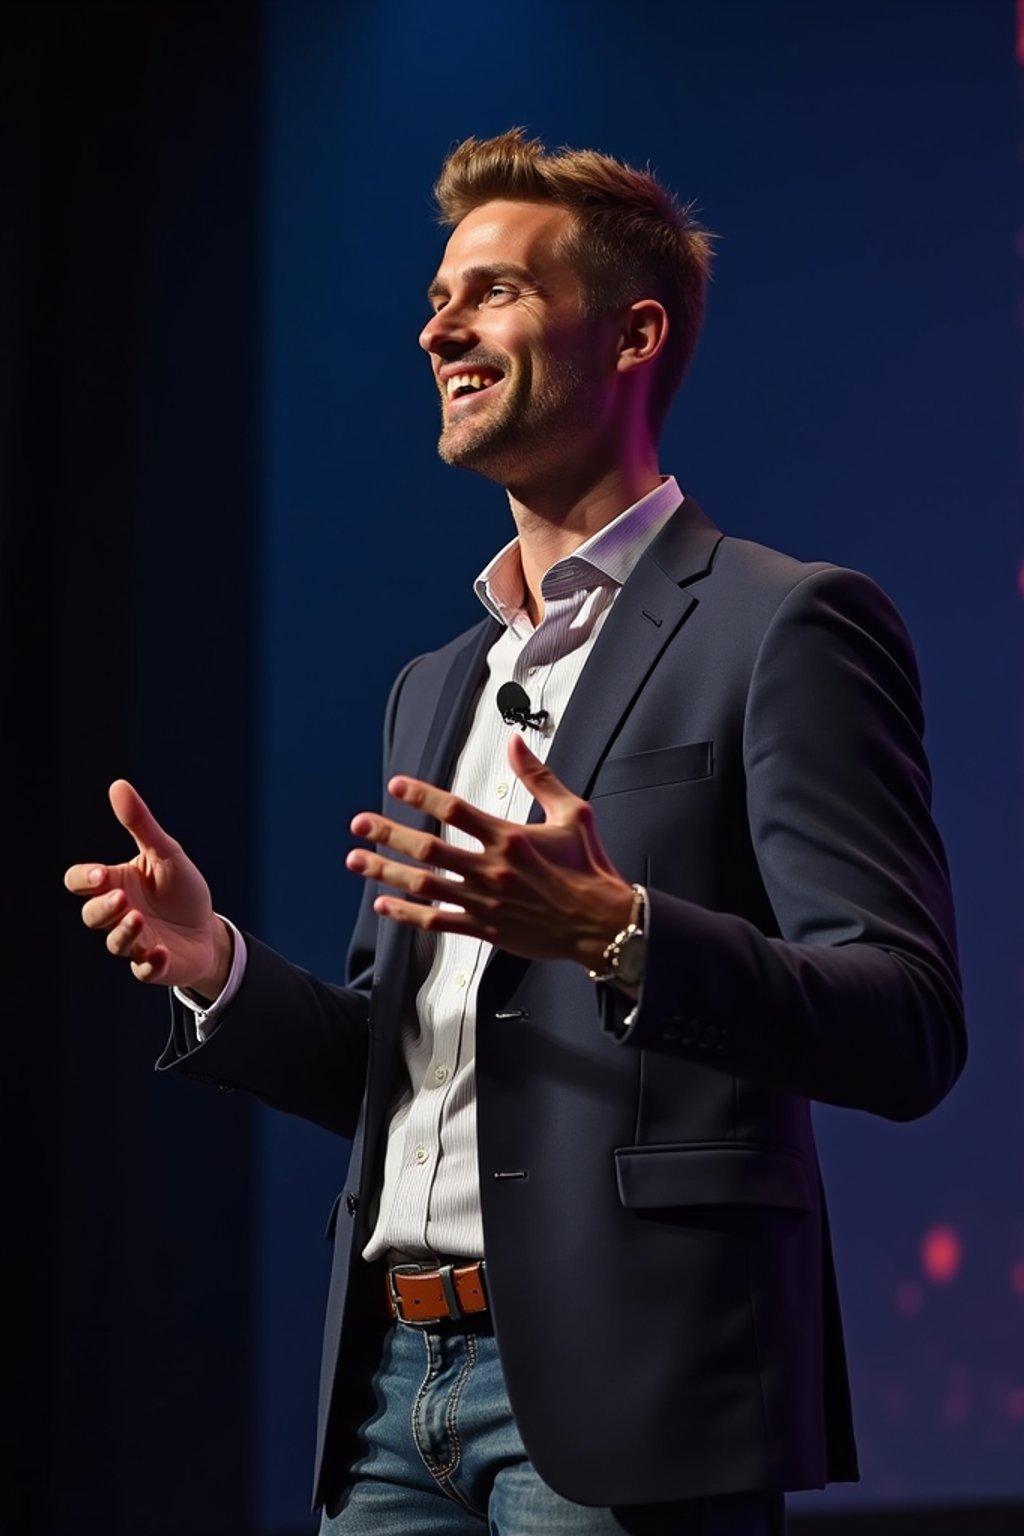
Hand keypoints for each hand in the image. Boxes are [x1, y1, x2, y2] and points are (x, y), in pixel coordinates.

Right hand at [64, 780, 231, 996]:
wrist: (208, 930)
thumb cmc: (181, 889)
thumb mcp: (166, 853)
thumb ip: (141, 825)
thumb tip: (118, 785)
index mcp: (116, 884)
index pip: (81, 881)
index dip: (84, 879)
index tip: (102, 874)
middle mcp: (118, 914)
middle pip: (90, 914)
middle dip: (102, 908)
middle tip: (122, 900)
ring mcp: (134, 942)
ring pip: (114, 943)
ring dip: (124, 933)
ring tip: (139, 919)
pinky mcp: (152, 965)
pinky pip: (142, 970)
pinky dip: (149, 963)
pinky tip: (160, 952)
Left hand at [345, 733, 633, 967]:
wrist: (602, 924)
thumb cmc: (590, 869)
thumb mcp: (573, 814)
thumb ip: (540, 777)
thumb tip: (515, 743)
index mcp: (511, 838)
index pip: (456, 810)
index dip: (422, 796)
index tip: (397, 786)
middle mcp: (492, 869)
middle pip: (428, 848)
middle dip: (389, 834)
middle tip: (360, 823)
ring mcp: (485, 901)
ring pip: (424, 885)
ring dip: (386, 872)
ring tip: (357, 861)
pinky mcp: (485, 928)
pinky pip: (437, 921)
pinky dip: (407, 914)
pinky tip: (384, 905)